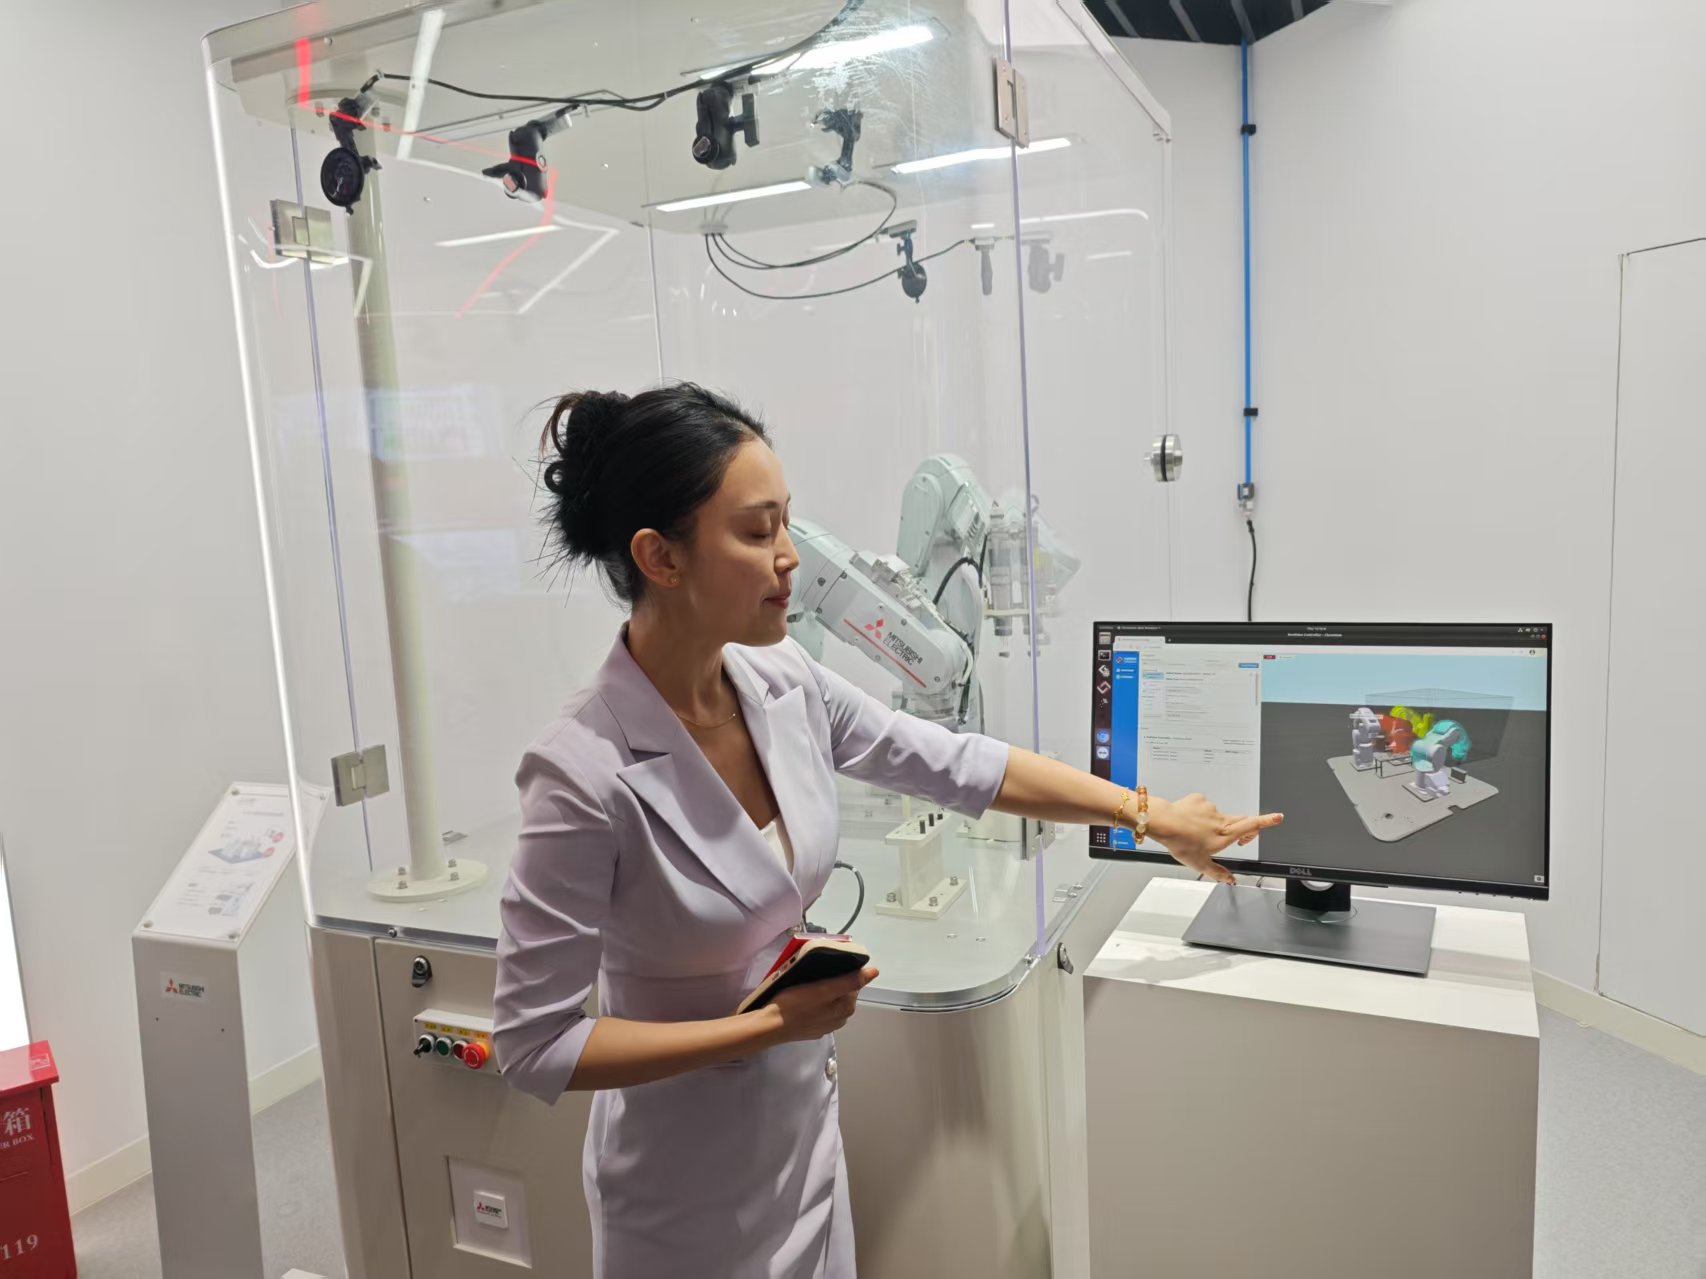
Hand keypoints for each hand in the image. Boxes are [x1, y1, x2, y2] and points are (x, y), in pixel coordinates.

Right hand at [760, 966, 879, 1045]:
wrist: (771, 1026)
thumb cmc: (796, 1003)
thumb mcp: (823, 988)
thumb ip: (849, 981)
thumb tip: (874, 972)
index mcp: (846, 1008)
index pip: (853, 982)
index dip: (842, 970)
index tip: (826, 965)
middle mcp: (840, 1019)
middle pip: (841, 991)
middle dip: (831, 980)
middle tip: (813, 973)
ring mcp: (826, 1026)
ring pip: (829, 1000)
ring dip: (821, 990)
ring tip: (806, 983)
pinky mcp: (812, 1029)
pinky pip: (818, 1009)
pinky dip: (813, 1001)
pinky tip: (801, 998)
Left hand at [1148, 794, 1283, 885]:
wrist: (1164, 822)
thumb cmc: (1181, 841)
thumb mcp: (1200, 864)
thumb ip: (1218, 872)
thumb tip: (1230, 880)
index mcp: (1226, 834)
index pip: (1252, 825)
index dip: (1267, 821)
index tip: (1278, 816)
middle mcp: (1221, 819)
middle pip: (1240, 820)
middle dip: (1241, 828)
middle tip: (1234, 838)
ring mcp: (1210, 808)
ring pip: (1218, 815)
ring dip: (1212, 823)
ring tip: (1196, 832)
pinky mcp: (1199, 799)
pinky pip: (1203, 806)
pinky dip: (1199, 813)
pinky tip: (1189, 820)